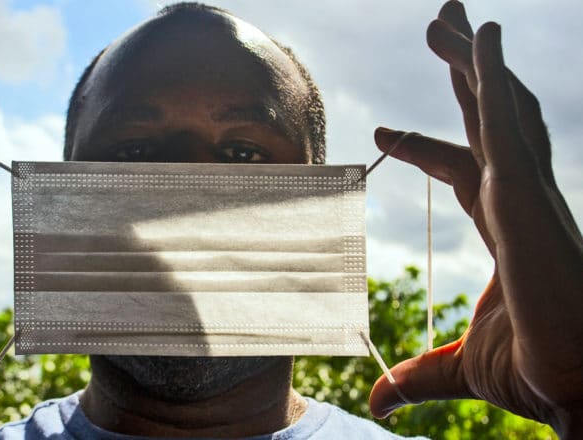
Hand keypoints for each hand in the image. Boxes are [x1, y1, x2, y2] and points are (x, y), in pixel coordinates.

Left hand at [369, 1, 582, 436]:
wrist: (578, 387)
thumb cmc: (539, 376)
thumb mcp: (460, 367)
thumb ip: (419, 375)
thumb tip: (378, 401)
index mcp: (508, 226)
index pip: (464, 166)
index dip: (424, 145)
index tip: (381, 133)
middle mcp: (521, 198)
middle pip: (490, 117)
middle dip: (468, 70)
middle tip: (444, 23)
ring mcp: (529, 192)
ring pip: (499, 108)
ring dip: (473, 60)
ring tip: (446, 16)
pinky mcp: (528, 196)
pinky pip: (506, 123)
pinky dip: (492, 77)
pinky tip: (479, 35)